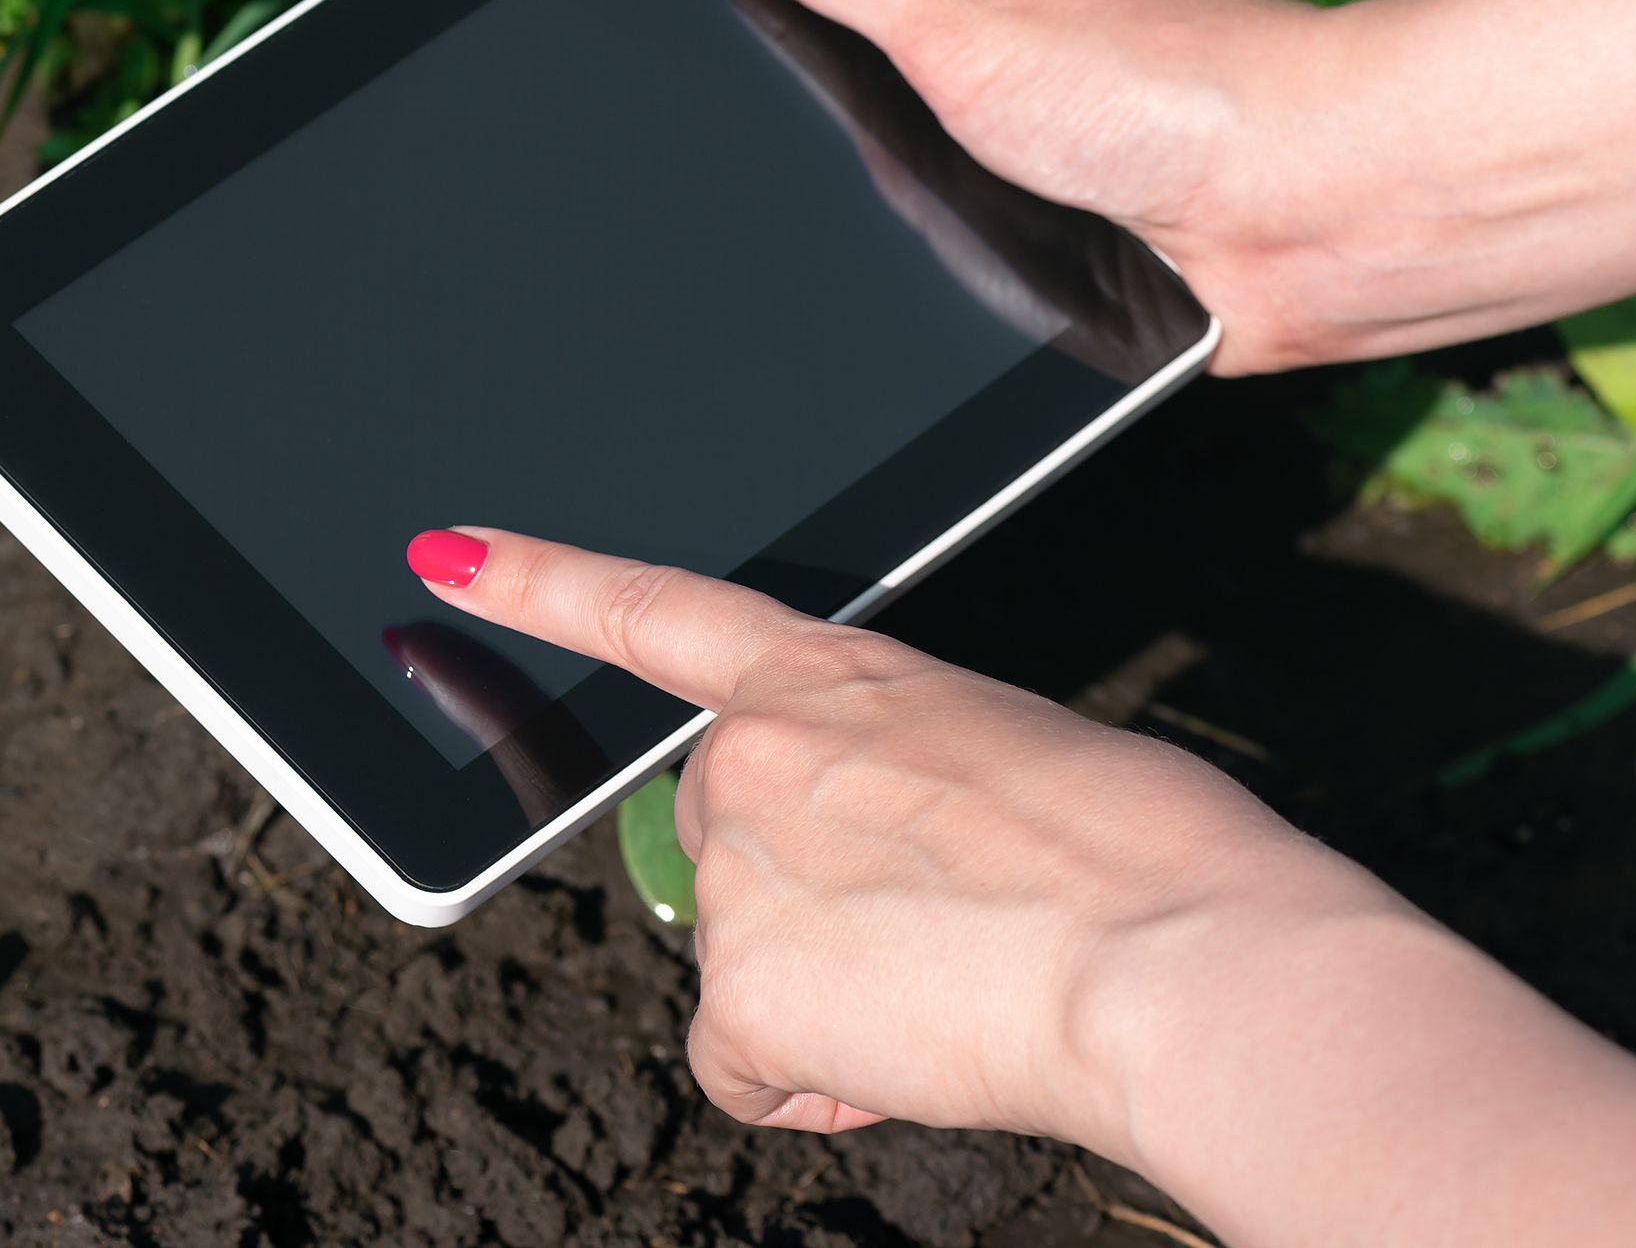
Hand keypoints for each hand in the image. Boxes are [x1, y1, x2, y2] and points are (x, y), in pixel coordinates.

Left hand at [408, 527, 1635, 1247]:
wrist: (1189, 958)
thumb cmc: (1156, 856)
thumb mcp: (1009, 758)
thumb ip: (900, 780)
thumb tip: (889, 870)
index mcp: (839, 675)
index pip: (657, 612)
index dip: (543, 583)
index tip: (446, 554)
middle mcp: (756, 756)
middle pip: (724, 848)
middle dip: (802, 907)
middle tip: (942, 939)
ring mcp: (736, 870)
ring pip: (746, 966)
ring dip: (830, 999)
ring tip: (965, 993)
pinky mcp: (740, 988)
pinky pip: (744, 1066)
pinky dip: (815, 1080)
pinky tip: (915, 1058)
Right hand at [696, 0, 1370, 372]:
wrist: (1313, 213)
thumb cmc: (1159, 84)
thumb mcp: (954, 10)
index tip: (704, 34)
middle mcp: (1016, 34)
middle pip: (863, 72)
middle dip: (830, 123)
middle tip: (813, 158)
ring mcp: (1050, 130)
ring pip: (914, 171)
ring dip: (900, 209)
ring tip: (908, 224)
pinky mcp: (1080, 226)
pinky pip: (976, 244)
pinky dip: (961, 266)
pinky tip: (956, 280)